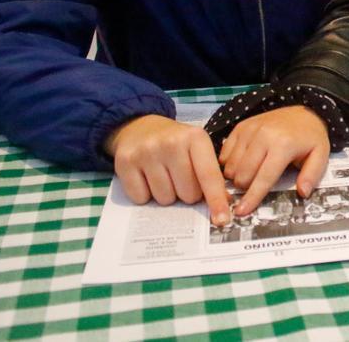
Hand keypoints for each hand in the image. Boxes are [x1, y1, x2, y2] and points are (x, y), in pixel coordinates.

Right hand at [105, 114, 230, 225]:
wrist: (139, 128)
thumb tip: (223, 202)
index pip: (208, 176)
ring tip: (163, 176)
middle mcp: (171, 143)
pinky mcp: (125, 162)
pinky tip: (146, 178)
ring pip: (164, 199)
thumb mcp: (197, 149)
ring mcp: (146, 152)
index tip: (222, 220)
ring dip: (166, 195)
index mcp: (195, 137)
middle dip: (187, 194)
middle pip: (187, 193)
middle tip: (180, 178)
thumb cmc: (175, 143)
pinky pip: (141, 198)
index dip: (216, 200)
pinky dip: (145, 195)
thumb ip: (211, 173)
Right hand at [217, 106, 329, 215]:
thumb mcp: (320, 154)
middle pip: (244, 173)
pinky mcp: (241, 126)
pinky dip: (229, 162)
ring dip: (236, 176)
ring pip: (231, 164)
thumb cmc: (310, 137)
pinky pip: (225, 151)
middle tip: (254, 186)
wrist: (303, 112)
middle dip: (245, 187)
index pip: (264, 177)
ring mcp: (250, 129)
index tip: (242, 211)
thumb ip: (312, 175)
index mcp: (283, 145)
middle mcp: (264, 136)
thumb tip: (303, 193)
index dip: (253, 197)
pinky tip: (241, 163)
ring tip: (249, 175)